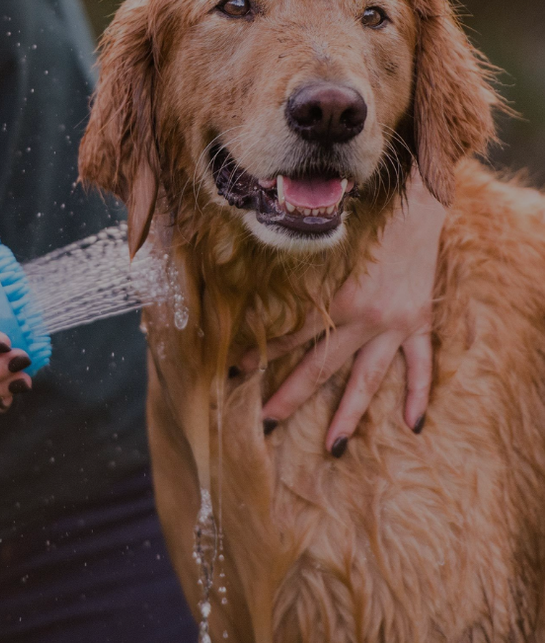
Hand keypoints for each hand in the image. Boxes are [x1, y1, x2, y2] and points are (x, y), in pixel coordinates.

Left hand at [240, 170, 442, 454]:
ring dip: (348, 416)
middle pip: (320, 368)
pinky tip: (414, 425)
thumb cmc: (362, 223)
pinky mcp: (419, 325)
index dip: (261, 354)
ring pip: (368, 380)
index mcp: (334, 300)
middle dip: (290, 397)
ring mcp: (394, 326)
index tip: (236, 372)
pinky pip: (420, 367)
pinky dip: (419, 395)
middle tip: (265, 423)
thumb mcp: (325, 249)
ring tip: (331, 448)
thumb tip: (260, 288)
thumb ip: (299, 273)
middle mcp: (364, 319)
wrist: (413, 209)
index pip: (290, 336)